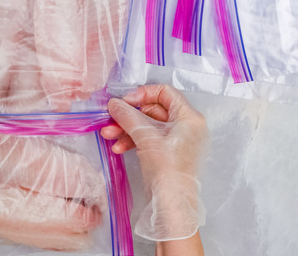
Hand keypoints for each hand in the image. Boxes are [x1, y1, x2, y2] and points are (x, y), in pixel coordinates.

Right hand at [100, 84, 207, 240]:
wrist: (172, 205)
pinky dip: (132, 141)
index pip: (165, 92)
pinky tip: (118, 147)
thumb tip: (114, 103)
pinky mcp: (167, 155)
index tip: (124, 102)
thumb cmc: (167, 169)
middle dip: (129, 115)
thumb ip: (128, 116)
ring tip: (108, 135)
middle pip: (153, 110)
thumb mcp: (146, 137)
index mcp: (189, 117)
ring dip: (126, 129)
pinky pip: (148, 140)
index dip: (143, 94)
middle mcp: (186, 127)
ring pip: (147, 126)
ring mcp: (177, 141)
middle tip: (110, 119)